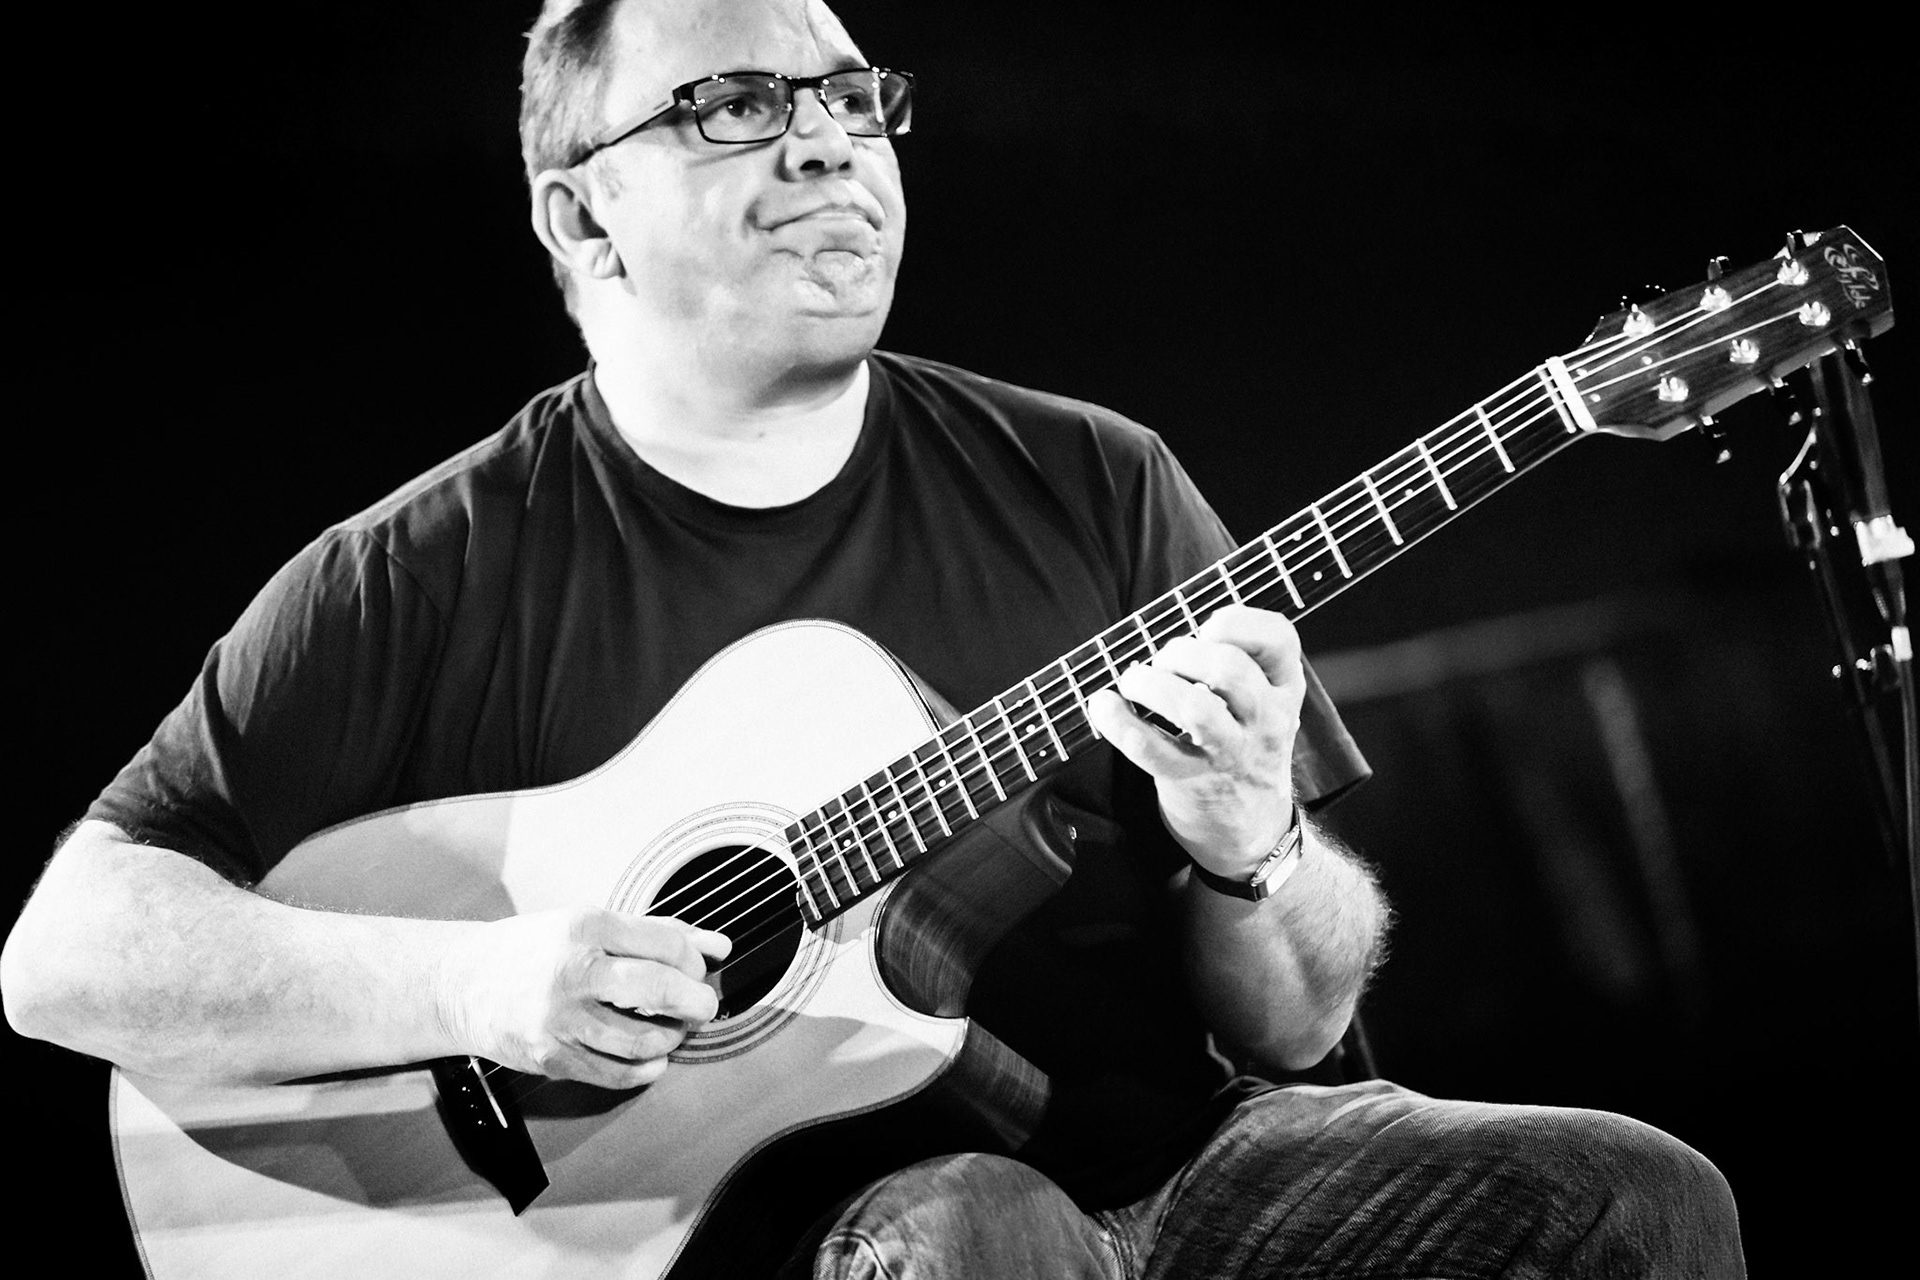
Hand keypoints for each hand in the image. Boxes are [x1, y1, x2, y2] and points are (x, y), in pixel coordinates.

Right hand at [440, 908, 730, 1088]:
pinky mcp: (550, 1058)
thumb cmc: (534, 949)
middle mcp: (571, 971)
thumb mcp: (591, 924)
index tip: (697, 969)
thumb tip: (719, 946)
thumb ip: (658, 932)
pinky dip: (645, 1070)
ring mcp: (559, 1019)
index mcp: (585, 927)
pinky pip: (615, 1074)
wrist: (463, 983)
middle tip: (704, 1006)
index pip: (665, 944)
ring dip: (672, 1038)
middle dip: (696, 1001)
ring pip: (641, 1039)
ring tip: (674, 1030)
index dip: (694, 961)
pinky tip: (652, 1058)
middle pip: (657, 989)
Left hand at [1086, 604, 1302, 876]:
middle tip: (1160, 660)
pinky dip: (1117, 722)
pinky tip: (1103, 706)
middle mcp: (1265, 719)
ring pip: (1194, 707)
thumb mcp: (1262, 703)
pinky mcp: (1192, 781)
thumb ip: (1236, 662)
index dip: (1239, 620)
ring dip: (1151, 684)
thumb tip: (1169, 630)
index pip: (1279, 637)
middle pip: (1229, 668)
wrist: (1253, 830)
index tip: (1208, 626)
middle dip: (1181, 652)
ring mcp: (1230, 754)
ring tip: (1134, 682)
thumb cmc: (1244, 747)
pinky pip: (1150, 748)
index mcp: (1283, 688)